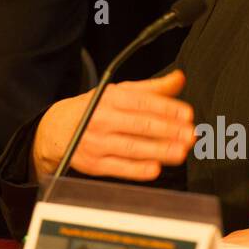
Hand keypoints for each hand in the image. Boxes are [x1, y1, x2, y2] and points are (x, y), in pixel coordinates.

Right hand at [32, 69, 193, 182]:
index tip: (187, 114)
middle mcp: (102, 118)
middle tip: (190, 135)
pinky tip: (155, 169)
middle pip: (139, 125)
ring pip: (132, 147)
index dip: (167, 108)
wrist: (58, 129)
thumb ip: (152, 88)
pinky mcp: (94, 164)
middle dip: (168, 131)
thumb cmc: (95, 109)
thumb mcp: (119, 92)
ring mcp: (97, 142)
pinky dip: (138, 169)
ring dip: (158, 151)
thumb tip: (179, 79)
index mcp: (111, 98)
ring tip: (180, 153)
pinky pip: (119, 168)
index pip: (143, 102)